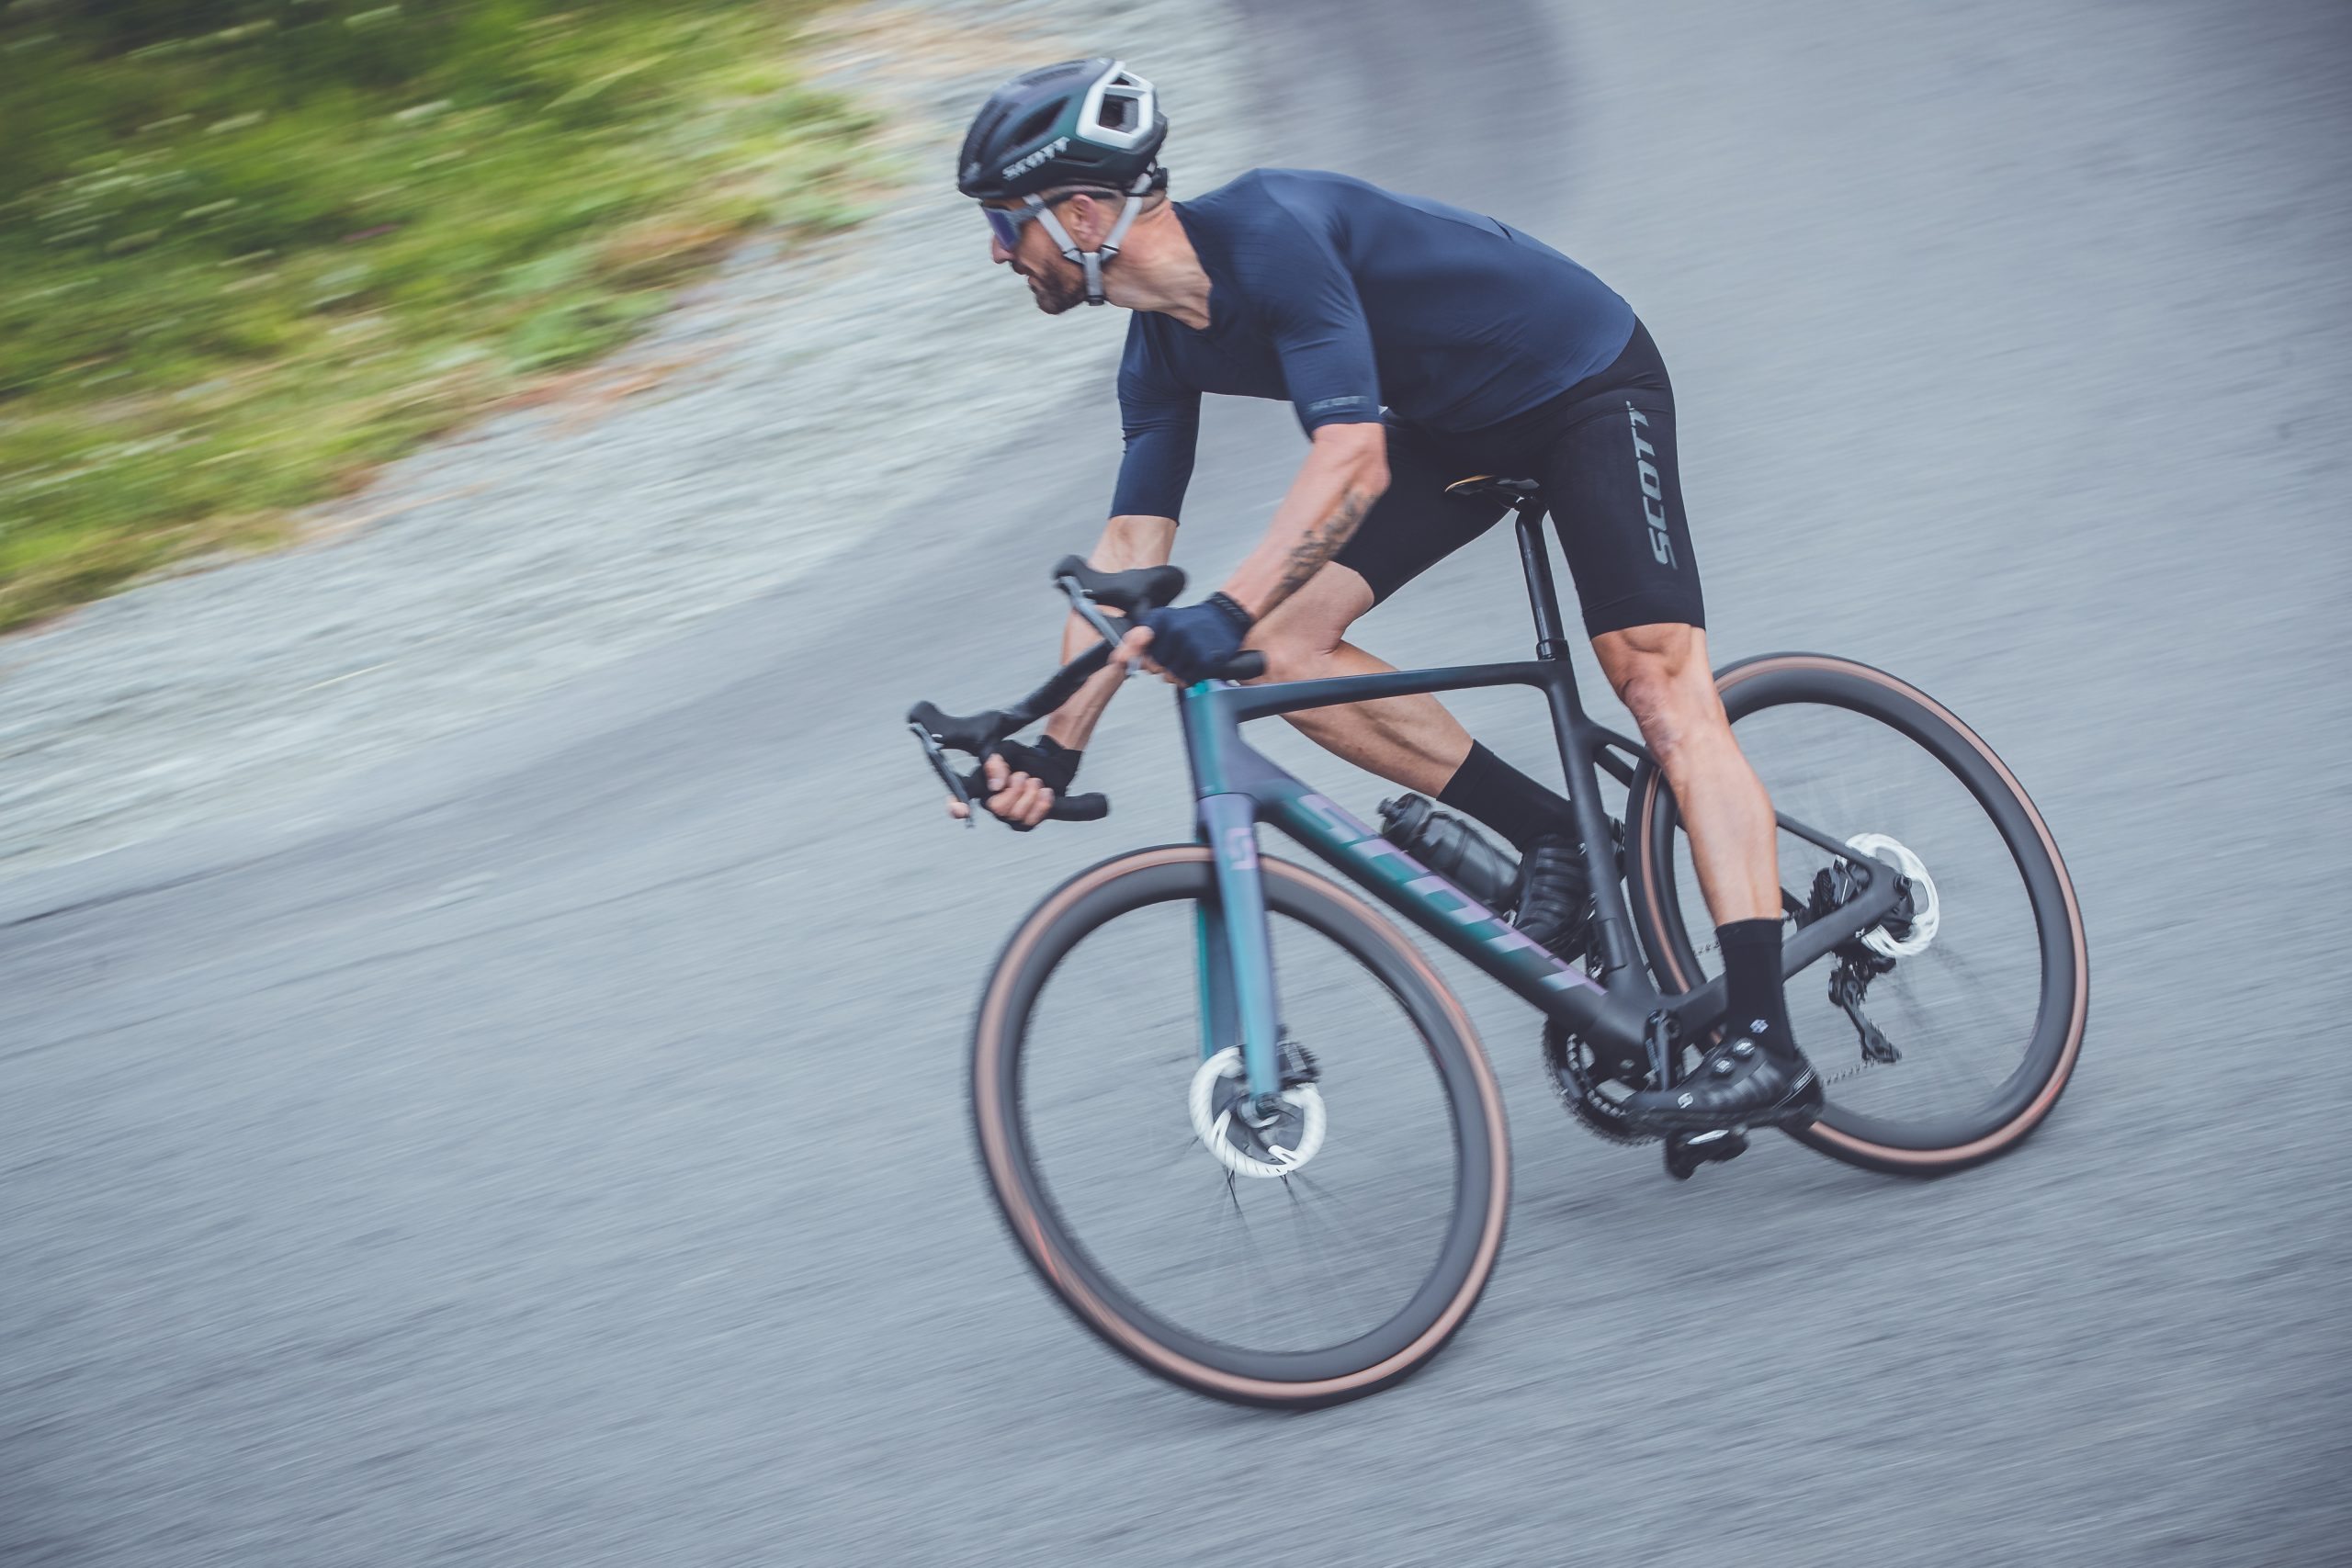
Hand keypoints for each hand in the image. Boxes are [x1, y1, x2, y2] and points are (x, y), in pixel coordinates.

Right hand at [944, 736, 1079, 830]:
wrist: (1048, 762)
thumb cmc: (1021, 757)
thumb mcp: (1006, 751)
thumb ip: (996, 763)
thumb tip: (996, 787)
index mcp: (980, 785)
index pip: (959, 798)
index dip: (956, 806)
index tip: (961, 810)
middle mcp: (990, 802)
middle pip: (997, 809)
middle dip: (1015, 790)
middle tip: (1023, 775)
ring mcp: (1008, 816)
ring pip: (1016, 815)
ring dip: (1031, 793)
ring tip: (1035, 780)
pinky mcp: (1025, 822)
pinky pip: (1030, 822)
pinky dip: (1041, 804)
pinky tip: (1045, 791)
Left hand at [1118, 593, 1252, 684]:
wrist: (1223, 618)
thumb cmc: (1189, 623)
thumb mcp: (1161, 621)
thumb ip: (1137, 638)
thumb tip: (1120, 658)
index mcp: (1162, 619)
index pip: (1137, 641)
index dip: (1131, 654)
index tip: (1127, 659)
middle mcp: (1176, 630)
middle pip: (1152, 666)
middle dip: (1157, 666)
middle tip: (1169, 656)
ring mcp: (1192, 646)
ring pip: (1168, 676)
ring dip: (1173, 674)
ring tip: (1182, 660)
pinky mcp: (1205, 660)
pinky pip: (1186, 681)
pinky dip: (1187, 678)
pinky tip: (1192, 666)